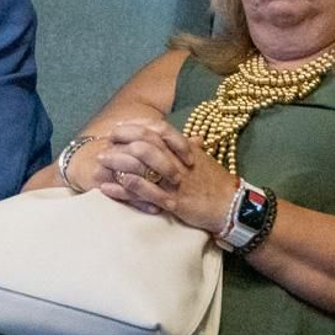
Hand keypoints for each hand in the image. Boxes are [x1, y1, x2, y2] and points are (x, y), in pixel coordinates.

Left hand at [97, 129, 239, 233]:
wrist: (233, 206)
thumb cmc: (217, 183)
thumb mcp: (204, 160)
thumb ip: (190, 147)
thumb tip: (185, 137)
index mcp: (185, 149)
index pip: (157, 131)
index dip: (136, 128)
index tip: (119, 128)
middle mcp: (178, 161)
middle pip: (145, 143)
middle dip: (122, 142)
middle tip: (104, 143)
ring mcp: (176, 181)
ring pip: (143, 165)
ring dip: (119, 162)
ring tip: (101, 162)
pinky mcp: (174, 201)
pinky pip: (147, 192)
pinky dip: (126, 187)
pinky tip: (110, 185)